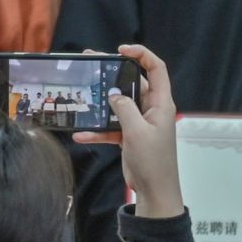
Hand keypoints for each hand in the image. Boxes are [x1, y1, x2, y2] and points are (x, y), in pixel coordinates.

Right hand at [89, 44, 181, 217]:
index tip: (120, 50)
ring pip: (118, 104)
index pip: (156, 69)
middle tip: (92, 62)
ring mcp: (140, 122)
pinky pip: (111, 127)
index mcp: (161, 104)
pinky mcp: (129, 136)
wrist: (154, 192)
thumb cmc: (153, 162)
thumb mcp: (137, 132)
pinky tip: (81, 134)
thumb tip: (114, 95)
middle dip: (113, 73)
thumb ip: (124, 109)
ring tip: (81, 91)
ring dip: (101, 102)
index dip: (141, 54)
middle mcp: (151, 109)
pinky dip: (97, 130)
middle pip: (133, 82)